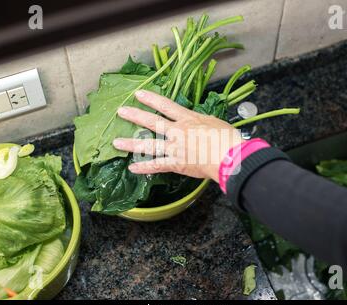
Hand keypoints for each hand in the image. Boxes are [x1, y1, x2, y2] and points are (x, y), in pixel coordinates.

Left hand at [113, 90, 242, 182]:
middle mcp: (178, 131)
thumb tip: (199, 120)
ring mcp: (175, 148)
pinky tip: (132, 168)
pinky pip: (157, 165)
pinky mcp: (177, 164)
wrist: (230, 156)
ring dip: (131, 144)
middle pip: (152, 122)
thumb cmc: (228, 139)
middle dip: (135, 116)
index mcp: (189, 119)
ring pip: (149, 145)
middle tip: (121, 111)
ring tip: (116, 143)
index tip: (139, 94)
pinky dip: (144, 167)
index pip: (166, 105)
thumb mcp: (214, 122)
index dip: (151, 99)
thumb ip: (202, 120)